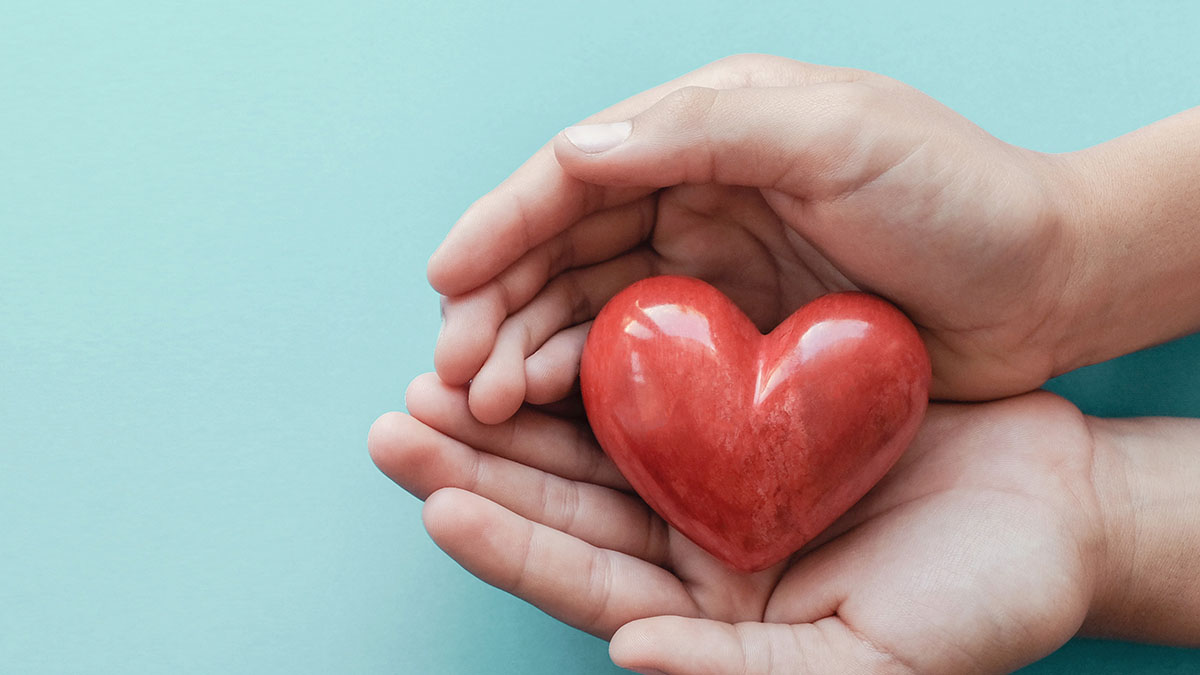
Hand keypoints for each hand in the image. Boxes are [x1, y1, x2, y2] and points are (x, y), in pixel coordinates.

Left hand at [370, 377, 1104, 673]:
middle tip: (399, 418)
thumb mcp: (869, 662)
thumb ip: (748, 671)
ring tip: (441, 369)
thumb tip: (630, 654)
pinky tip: (545, 327)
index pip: (585, 581)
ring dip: (517, 404)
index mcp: (710, 613)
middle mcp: (697, 545)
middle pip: (566, 504)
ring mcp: (718, 475)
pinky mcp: (748, 411)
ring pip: (595, 439)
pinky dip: (600, 356)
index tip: (436, 500)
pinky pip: (659, 382)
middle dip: (478, 462)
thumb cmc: (982, 604)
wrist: (1055, 510)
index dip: (508, 544)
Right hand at [427, 54, 1079, 422]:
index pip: (578, 173)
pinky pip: (638, 361)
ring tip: (484, 404)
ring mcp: (710, 270)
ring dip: (526, 351)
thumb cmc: (959, 196)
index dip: (502, 224)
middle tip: (453, 372)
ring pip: (588, 308)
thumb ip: (708, 130)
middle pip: (565, 248)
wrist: (1048, 285)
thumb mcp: (839, 135)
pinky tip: (548, 413)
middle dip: (497, 305)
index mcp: (710, 129)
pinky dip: (585, 385)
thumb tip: (574, 151)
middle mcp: (696, 194)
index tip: (445, 279)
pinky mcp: (731, 340)